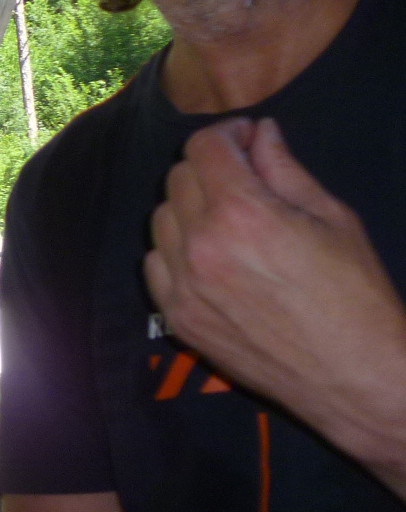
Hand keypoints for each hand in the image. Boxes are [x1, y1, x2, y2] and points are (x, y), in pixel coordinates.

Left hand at [147, 118, 405, 483]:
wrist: (357, 379)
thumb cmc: (357, 297)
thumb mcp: (333, 219)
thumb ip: (285, 169)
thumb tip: (260, 132)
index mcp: (242, 214)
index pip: (204, 147)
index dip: (226, 134)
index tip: (246, 139)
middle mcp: (200, 246)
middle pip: (178, 178)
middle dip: (209, 167)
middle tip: (241, 176)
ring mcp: (182, 285)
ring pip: (161, 218)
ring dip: (188, 206)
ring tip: (228, 218)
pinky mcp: (177, 318)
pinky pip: (155, 263)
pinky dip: (174, 250)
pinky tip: (211, 256)